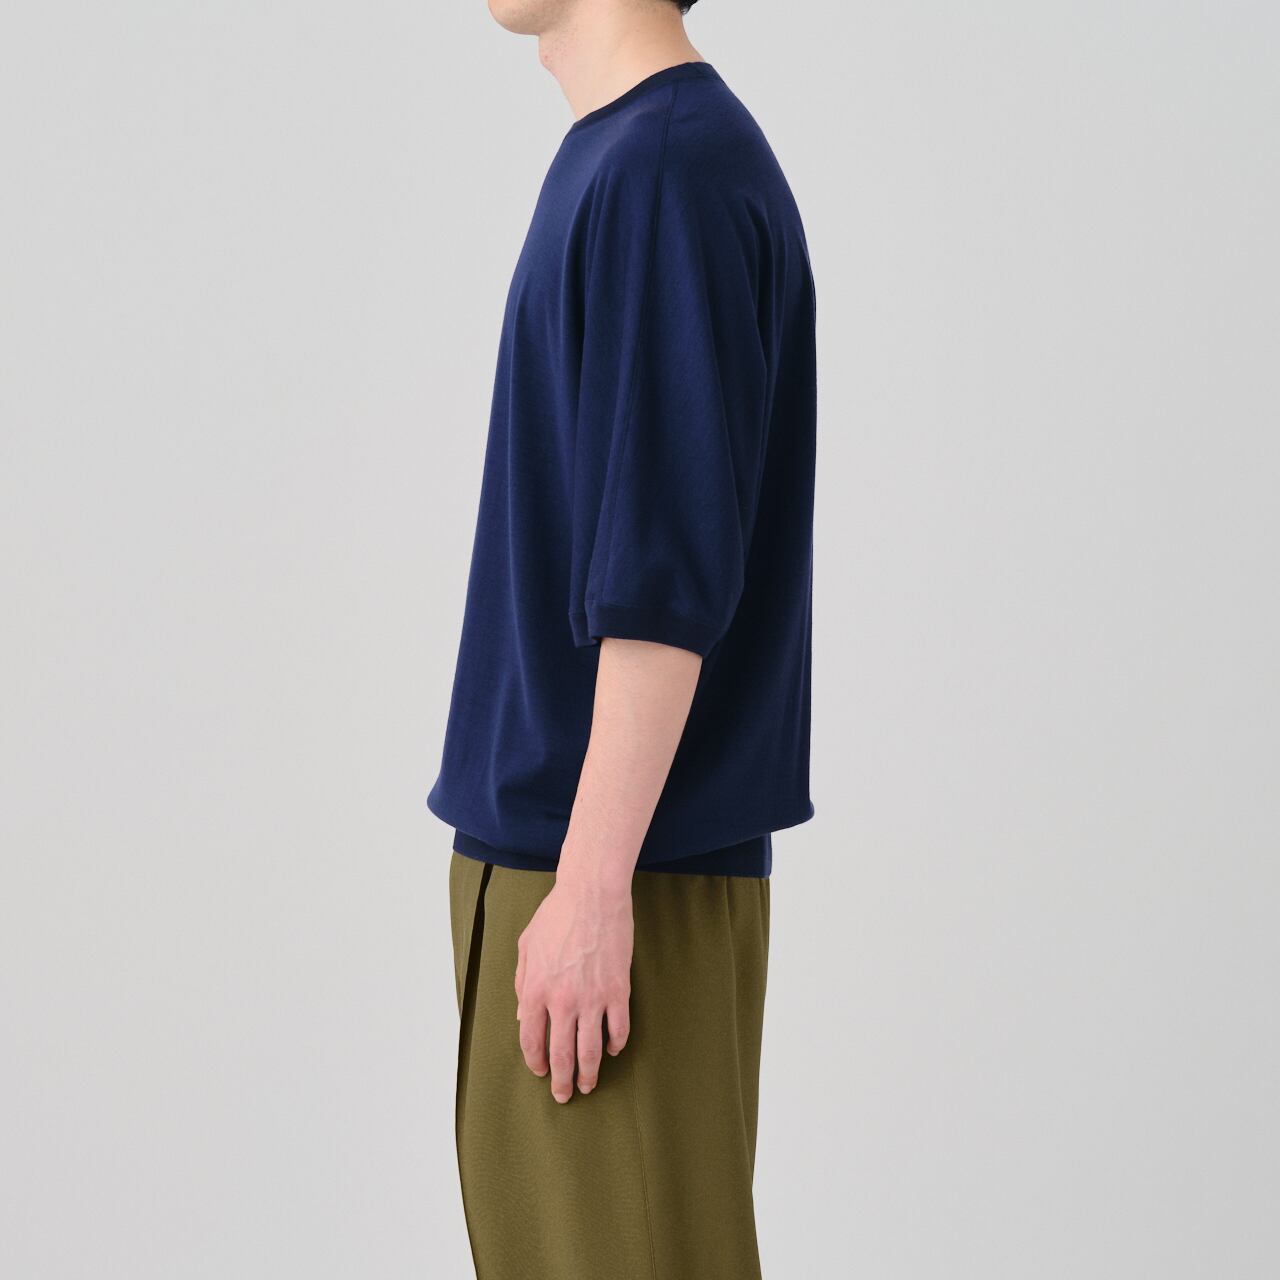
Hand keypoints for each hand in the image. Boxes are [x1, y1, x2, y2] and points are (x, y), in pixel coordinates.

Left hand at [514, 870, 633, 1101]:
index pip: (531, 1039)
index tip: (540, 1072)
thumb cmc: (556, 914)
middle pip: (560, 1054)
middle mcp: (562, 1000)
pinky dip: (616, 1043)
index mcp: (535, 989)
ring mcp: (592, 997)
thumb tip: (523, 1014)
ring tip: (589, 1085)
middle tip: (564, 1095)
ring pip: (590, 1050)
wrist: (592, 894)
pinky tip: (613, 1049)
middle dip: (561, 1080)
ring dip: (589, 1073)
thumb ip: (522, 982)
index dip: (535, 1061)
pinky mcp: (618, 990)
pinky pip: (618, 1028)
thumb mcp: (526, 946)